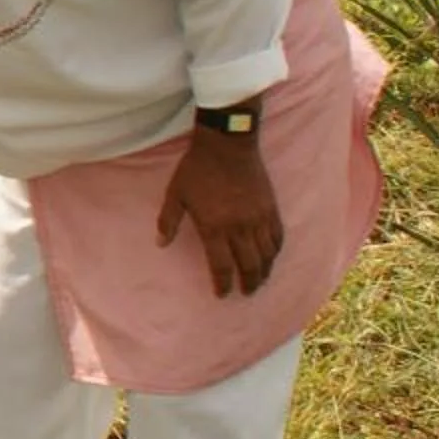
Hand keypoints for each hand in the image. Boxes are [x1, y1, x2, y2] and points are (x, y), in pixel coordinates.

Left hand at [157, 128, 282, 296]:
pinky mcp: (271, 208)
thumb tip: (160, 244)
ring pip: (267, 255)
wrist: (227, 143)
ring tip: (260, 281)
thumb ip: (168, 221)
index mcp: (214, 227)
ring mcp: (258, 218)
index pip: (221, 265)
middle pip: (249, 265)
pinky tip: (272, 258)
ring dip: (264, 272)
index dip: (222, 283)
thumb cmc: (197, 168)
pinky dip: (276, 252)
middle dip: (248, 283)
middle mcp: (239, 227)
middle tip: (246, 293)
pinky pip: (278, 237)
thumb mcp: (175, 193)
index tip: (222, 294)